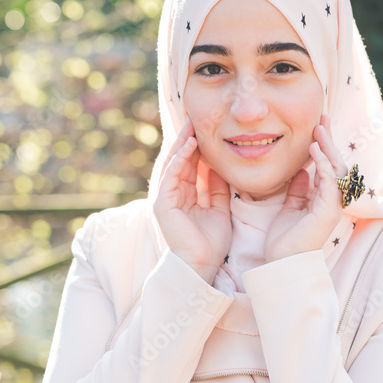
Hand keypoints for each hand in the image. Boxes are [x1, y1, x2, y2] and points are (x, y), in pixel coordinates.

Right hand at [152, 115, 231, 283]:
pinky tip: (190, 144)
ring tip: (193, 124)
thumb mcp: (219, 209)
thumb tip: (219, 165)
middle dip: (188, 139)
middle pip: (181, 160)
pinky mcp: (162, 202)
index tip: (208, 128)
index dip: (198, 147)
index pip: (191, 165)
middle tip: (197, 117)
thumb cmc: (211, 242)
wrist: (202, 265)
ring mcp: (166, 197)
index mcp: (186, 196)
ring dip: (183, 143)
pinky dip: (180, 158)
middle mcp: (173, 194)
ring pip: (173, 163)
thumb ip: (217, 187)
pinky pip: (171, 174)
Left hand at [264, 115, 347, 263]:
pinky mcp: (328, 211)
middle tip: (322, 119)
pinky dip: (322, 164)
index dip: (324, 147)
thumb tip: (302, 172)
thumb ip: (298, 190)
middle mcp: (332, 202)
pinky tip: (314, 150)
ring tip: (318, 130)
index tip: (317, 127)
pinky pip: (330, 182)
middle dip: (329, 141)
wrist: (282, 263)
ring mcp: (332, 207)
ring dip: (327, 148)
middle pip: (336, 165)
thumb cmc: (284, 240)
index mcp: (323, 201)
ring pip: (337, 170)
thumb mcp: (290, 208)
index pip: (327, 168)